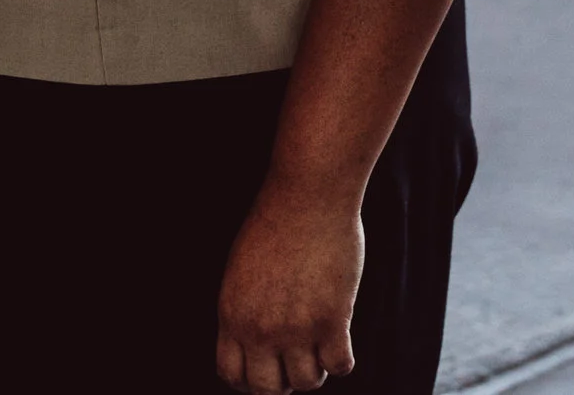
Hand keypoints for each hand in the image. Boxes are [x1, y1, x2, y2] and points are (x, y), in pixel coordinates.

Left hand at [216, 182, 365, 393]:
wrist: (306, 198)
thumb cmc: (274, 226)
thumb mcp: (240, 271)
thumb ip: (244, 310)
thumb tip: (255, 343)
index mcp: (231, 314)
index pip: (231, 375)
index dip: (248, 381)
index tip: (264, 371)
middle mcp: (260, 328)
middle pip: (267, 389)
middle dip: (281, 382)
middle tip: (294, 363)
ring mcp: (296, 328)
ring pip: (307, 382)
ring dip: (314, 370)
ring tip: (318, 346)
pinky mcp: (333, 321)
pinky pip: (340, 366)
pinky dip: (342, 359)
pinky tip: (340, 337)